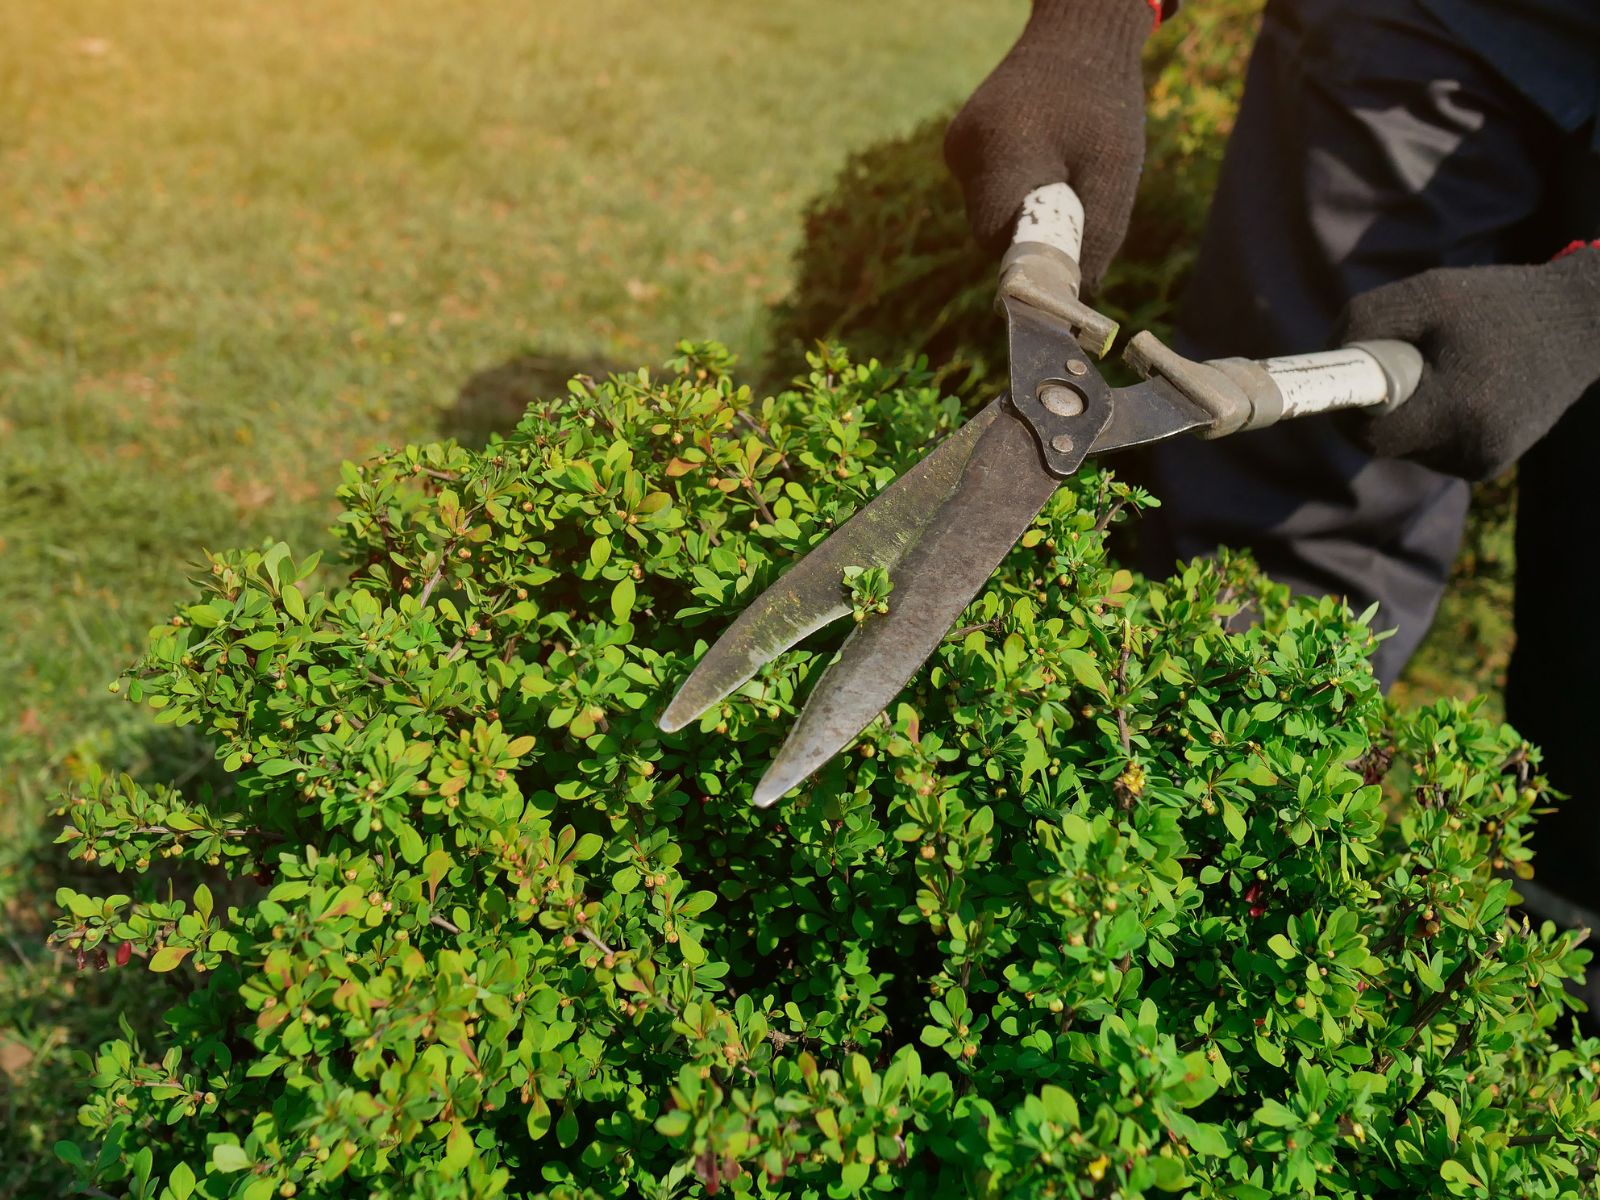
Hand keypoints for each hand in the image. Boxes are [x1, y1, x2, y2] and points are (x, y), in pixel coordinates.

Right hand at [943, 0, 1152, 291]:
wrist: (1078, 35)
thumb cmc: (1104, 103)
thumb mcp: (1116, 171)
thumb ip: (1098, 235)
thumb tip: (1081, 294)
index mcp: (1001, 152)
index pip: (996, 239)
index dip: (1029, 259)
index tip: (1063, 262)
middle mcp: (966, 150)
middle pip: (989, 230)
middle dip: (1032, 234)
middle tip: (1075, 208)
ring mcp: (957, 146)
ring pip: (986, 212)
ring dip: (1024, 209)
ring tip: (1063, 169)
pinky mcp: (959, 144)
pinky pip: (985, 190)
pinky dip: (1015, 189)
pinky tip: (1041, 158)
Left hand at [1338, 252, 1599, 480]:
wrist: (1581, 325)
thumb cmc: (1498, 304)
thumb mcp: (1427, 295)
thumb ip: (1364, 323)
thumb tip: (1326, 360)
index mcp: (1457, 412)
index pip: (1370, 436)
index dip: (1349, 410)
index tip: (1348, 380)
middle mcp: (1471, 451)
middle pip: (1386, 444)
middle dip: (1381, 408)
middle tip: (1406, 362)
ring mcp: (1482, 464)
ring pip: (1410, 448)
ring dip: (1408, 414)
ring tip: (1446, 370)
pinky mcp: (1490, 465)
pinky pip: (1435, 448)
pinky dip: (1433, 421)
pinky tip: (1464, 389)